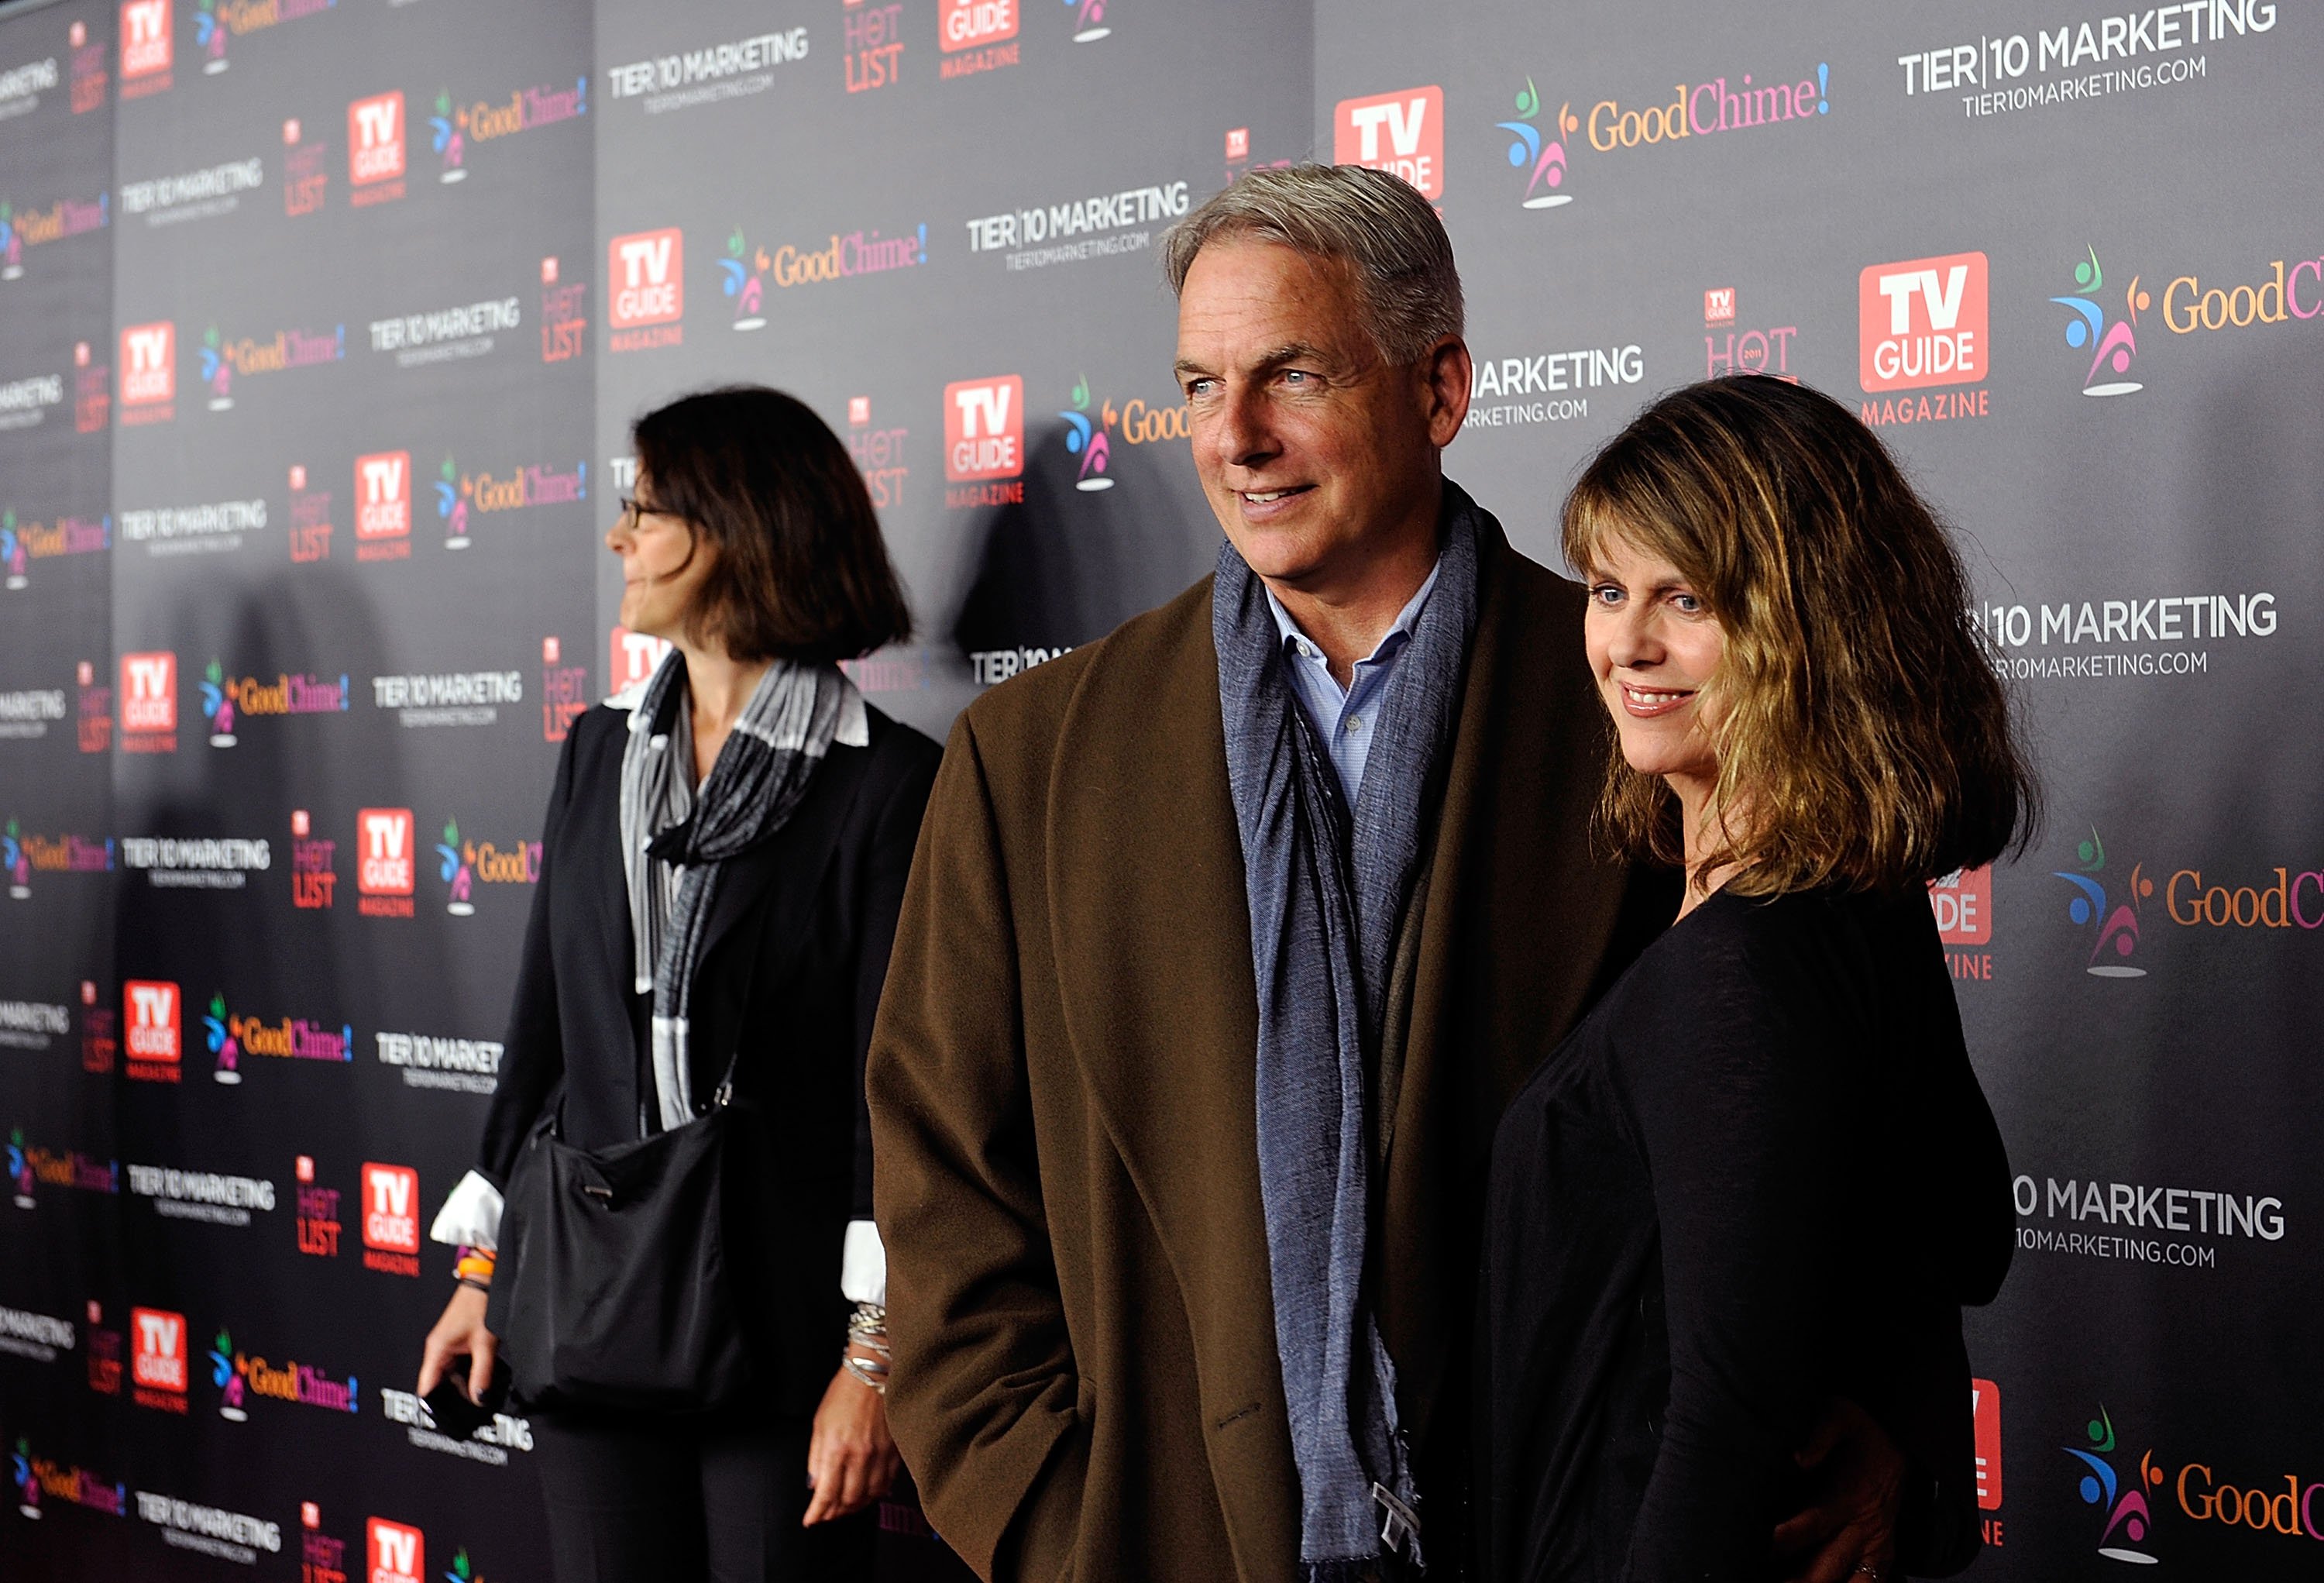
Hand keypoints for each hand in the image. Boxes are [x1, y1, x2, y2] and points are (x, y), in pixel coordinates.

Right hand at [417, 1284, 497, 1404]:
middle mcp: (437, 1348)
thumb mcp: (484, 1344)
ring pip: (451, 1374)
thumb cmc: (480, 1304)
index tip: (447, 1417)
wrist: (485, 1281)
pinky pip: (459, 1364)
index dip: (434, 1406)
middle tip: (472, 1406)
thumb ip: (482, 1374)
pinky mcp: (457, 1340)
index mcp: (436, 1350)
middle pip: (440, 1383)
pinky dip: (469, 1371)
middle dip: (455, 1396)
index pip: (426, 1388)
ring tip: (481, 1390)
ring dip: (464, 1383)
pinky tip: (482, 1374)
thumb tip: (479, 1398)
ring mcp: (447, 1344)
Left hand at [803, 1351, 901, 1525]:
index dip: (818, 1512)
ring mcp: (881, 1455)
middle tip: (827, 1513)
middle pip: (849, 1500)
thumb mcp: (820, 1424)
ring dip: (856, 1506)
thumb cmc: (844, 1393)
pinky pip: (887, 1483)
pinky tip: (867, 1493)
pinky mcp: (896, 1451)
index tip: (811, 1519)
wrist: (874, 1372)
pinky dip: (875, 1493)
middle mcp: (861, 1456)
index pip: (826, 1494)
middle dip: (835, 1512)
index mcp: (837, 1449)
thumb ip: (816, 1458)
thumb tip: (815, 1484)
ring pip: (870, 1496)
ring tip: (846, 1506)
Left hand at [1772, 1397, 1902, 1582]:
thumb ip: (1820, 1434)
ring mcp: (1875, 1547)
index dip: (1786, 1538)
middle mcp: (1863, 1529)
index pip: (1813, 1524)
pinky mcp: (1883, 1556)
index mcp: (1849, 1497)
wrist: (1900, 1439)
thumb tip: (1798, 1458)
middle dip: (1795, 1581)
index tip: (1761, 1545)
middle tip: (1762, 1581)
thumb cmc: (1861, 1428)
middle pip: (1826, 1567)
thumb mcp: (1840, 1415)